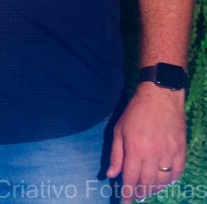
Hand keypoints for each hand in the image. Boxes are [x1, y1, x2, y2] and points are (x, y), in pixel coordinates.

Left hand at [107, 83, 185, 202]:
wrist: (160, 98)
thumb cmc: (135, 112)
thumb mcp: (119, 130)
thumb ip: (115, 154)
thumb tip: (111, 175)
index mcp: (135, 149)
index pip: (130, 178)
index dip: (126, 194)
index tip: (124, 203)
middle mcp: (152, 154)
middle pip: (146, 183)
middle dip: (140, 193)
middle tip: (135, 197)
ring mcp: (169, 154)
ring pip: (162, 181)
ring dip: (154, 189)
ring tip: (147, 190)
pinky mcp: (180, 151)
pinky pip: (176, 174)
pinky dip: (169, 181)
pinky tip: (162, 181)